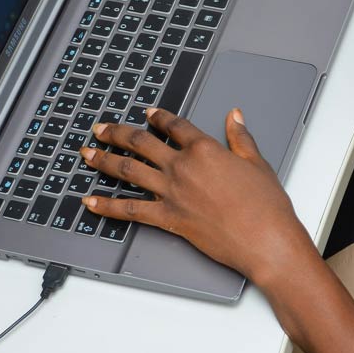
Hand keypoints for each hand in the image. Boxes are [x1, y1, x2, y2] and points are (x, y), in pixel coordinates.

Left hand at [79, 107, 313, 285]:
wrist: (264, 239)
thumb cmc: (266, 206)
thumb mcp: (257, 163)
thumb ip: (240, 138)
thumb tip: (235, 116)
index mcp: (205, 149)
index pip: (175, 125)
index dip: (159, 117)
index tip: (148, 113)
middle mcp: (182, 167)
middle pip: (141, 142)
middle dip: (116, 133)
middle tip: (101, 129)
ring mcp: (172, 192)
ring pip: (128, 170)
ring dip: (103, 160)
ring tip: (87, 154)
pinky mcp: (168, 218)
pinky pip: (130, 209)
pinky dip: (107, 206)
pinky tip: (91, 202)